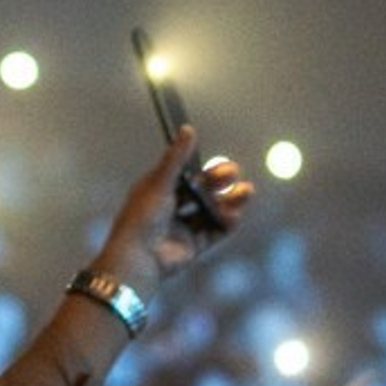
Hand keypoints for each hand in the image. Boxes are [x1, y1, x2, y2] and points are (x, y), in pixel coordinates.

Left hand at [91, 127, 252, 311]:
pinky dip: (227, 223)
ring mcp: (182, 227)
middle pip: (202, 191)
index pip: (187, 173)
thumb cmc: (142, 217)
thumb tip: (188, 128)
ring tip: (246, 191)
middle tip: (234, 174)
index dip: (204, 167)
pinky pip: (215, 231)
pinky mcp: (193, 245)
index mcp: (158, 190)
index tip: (217, 160)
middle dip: (220, 182)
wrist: (139, 257)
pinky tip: (235, 215)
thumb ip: (176, 158)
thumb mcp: (160, 183)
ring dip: (230, 201)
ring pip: (212, 210)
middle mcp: (171, 207)